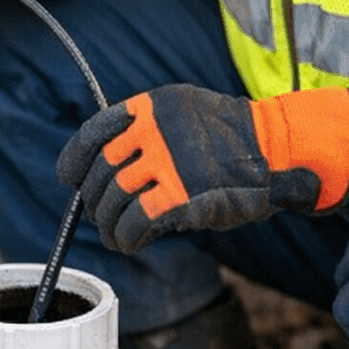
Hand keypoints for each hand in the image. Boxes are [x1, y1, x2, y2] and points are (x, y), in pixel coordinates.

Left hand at [55, 85, 348, 252]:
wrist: (279, 154)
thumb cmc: (233, 143)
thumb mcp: (185, 119)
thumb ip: (146, 135)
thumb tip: (104, 171)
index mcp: (153, 106)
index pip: (96, 131)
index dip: (76, 158)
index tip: (69, 176)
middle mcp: (155, 131)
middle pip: (102, 171)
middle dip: (95, 199)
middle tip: (101, 216)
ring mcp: (167, 163)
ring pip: (113, 200)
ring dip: (108, 224)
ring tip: (115, 235)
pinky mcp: (180, 198)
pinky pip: (134, 223)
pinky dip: (126, 237)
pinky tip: (129, 243)